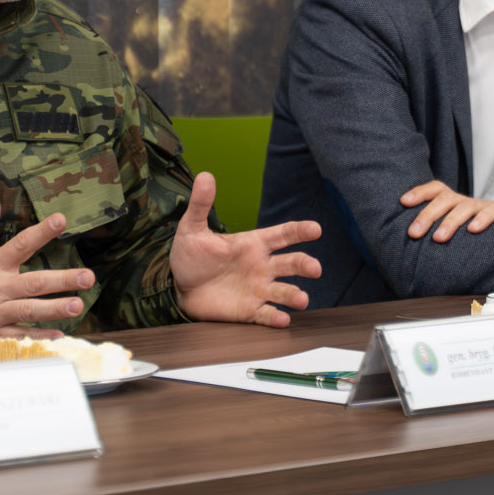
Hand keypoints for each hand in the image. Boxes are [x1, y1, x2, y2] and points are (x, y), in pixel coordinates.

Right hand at [0, 191, 93, 348]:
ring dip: (54, 309)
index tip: (61, 219)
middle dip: (61, 280)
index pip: (20, 244)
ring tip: (78, 306)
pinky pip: (19, 336)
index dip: (41, 232)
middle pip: (33, 283)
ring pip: (29, 310)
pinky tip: (59, 337)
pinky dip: (38, 338)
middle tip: (88, 276)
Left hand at [169, 172, 322, 326]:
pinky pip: (266, 315)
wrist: (177, 288)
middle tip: (315, 268)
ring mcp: (258, 289)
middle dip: (305, 264)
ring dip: (295, 295)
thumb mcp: (192, 228)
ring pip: (284, 291)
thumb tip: (204, 175)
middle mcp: (262, 266)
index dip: (300, 231)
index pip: (283, 234)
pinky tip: (283, 319)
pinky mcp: (249, 311)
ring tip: (302, 300)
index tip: (315, 229)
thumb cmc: (191, 256)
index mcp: (254, 243)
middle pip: (291, 263)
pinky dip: (276, 317)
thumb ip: (201, 205)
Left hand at [398, 180, 493, 241]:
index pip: (435, 189)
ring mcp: (484, 206)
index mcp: (453, 203)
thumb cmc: (476, 235)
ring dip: (450, 221)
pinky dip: (483, 219)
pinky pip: (493, 211)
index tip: (404, 202)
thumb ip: (436, 236)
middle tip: (414, 232)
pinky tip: (473, 230)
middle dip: (428, 214)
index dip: (419, 192)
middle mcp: (466, 202)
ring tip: (439, 238)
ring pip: (465, 206)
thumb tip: (407, 255)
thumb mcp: (455, 232)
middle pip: (445, 198)